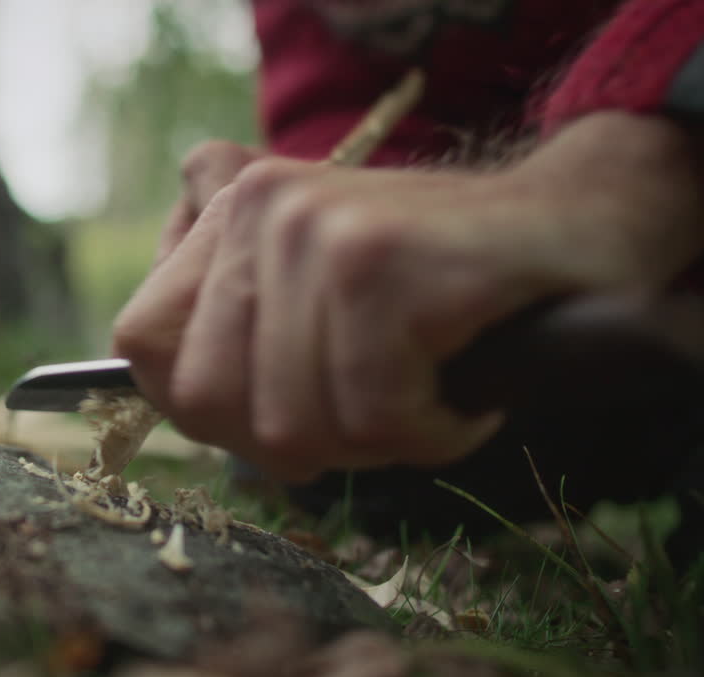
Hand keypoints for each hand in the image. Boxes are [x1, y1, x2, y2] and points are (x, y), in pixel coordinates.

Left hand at [113, 112, 703, 483]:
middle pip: (207, 402)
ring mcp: (313, 232)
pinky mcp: (378, 266)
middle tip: (370, 409)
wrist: (572, 226)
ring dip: (372, 442)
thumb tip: (130, 370)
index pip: (143, 347)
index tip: (280, 410)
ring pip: (292, 427)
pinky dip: (430, 435)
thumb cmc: (431, 285)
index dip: (205, 408)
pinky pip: (373, 421)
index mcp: (228, 212)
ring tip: (424, 392)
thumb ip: (224, 315)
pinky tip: (464, 393)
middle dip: (293, 440)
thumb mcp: (310, 287)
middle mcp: (258, 207)